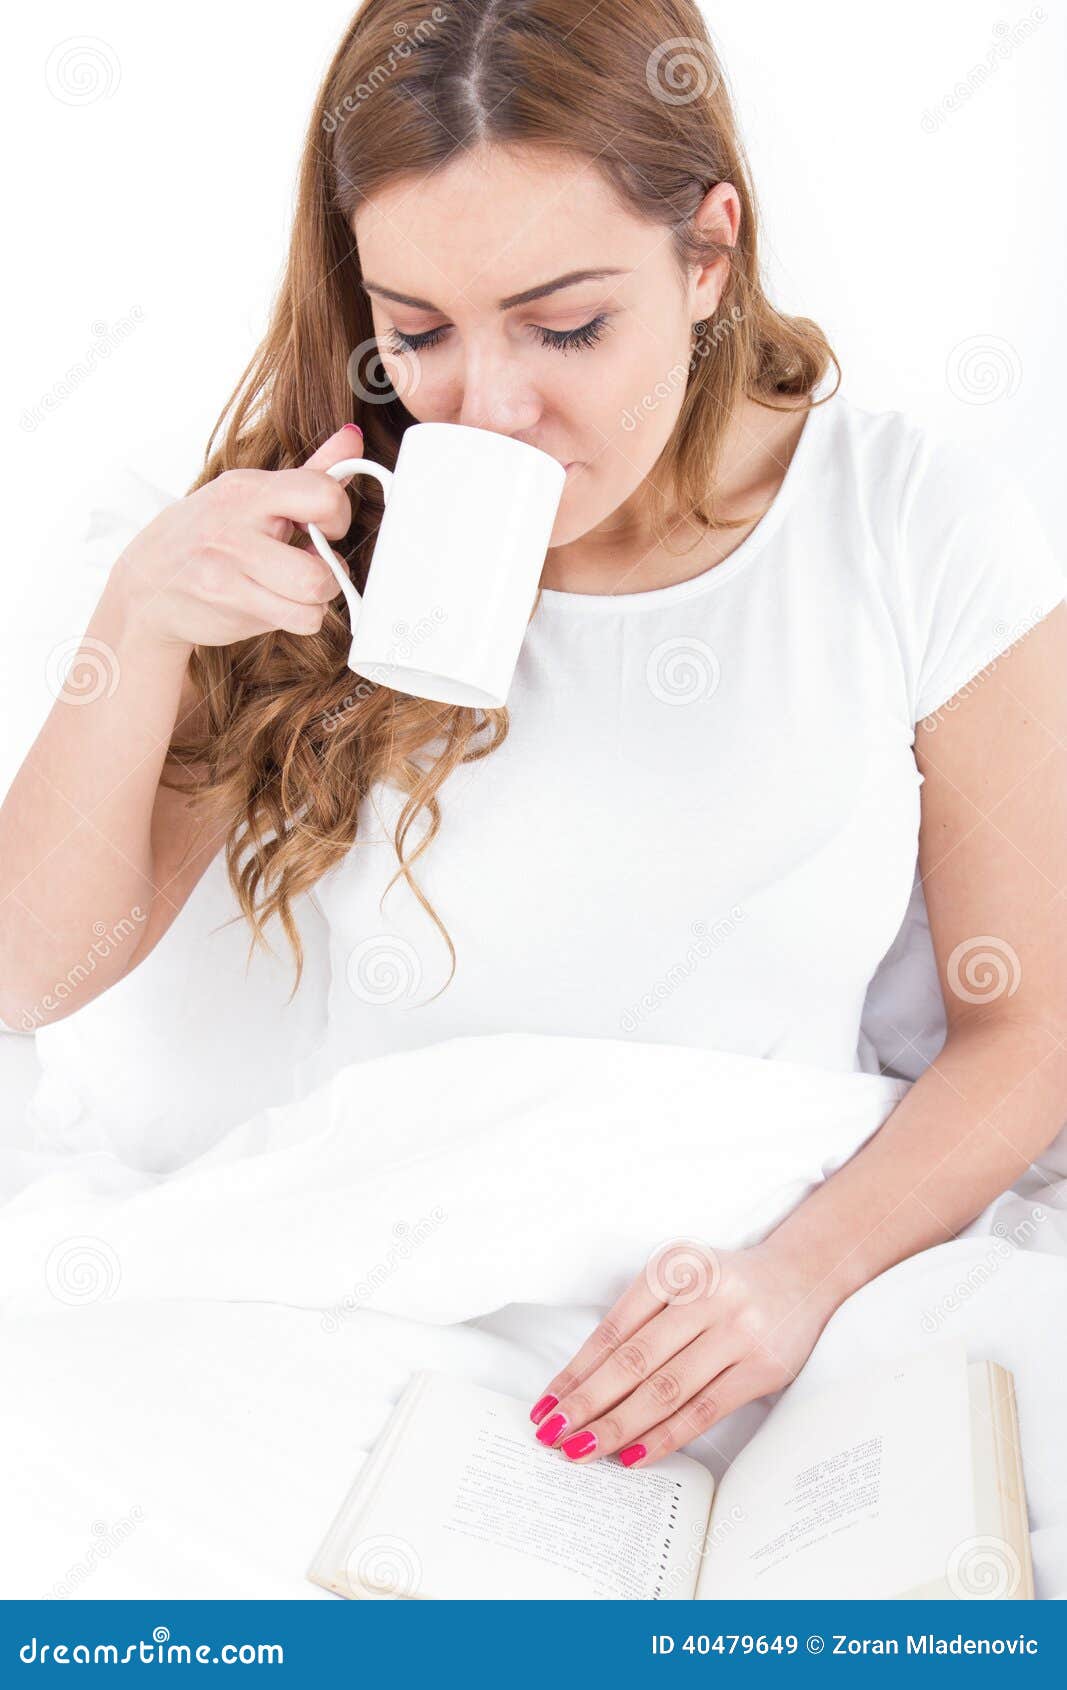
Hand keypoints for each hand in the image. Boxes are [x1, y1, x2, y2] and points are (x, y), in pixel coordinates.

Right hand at [109, 424, 366, 652]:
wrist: (148, 583)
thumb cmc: (208, 536)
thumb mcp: (252, 494)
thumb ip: (310, 471)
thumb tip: (353, 439)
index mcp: (247, 489)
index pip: (323, 494)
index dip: (339, 517)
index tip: (326, 527)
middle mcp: (235, 526)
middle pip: (320, 565)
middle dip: (331, 572)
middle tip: (314, 566)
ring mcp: (228, 569)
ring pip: (314, 596)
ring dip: (317, 598)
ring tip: (296, 588)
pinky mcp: (229, 604)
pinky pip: (300, 620)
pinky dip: (302, 617)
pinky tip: (280, 604)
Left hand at [528, 1239, 843, 1468]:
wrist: (803, 1274)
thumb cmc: (725, 1284)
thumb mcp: (681, 1279)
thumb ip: (641, 1318)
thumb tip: (585, 1383)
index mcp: (674, 1267)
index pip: (613, 1328)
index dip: (576, 1370)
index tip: (546, 1405)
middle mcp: (705, 1296)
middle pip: (633, 1361)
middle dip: (587, 1403)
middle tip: (552, 1435)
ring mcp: (736, 1332)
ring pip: (665, 1390)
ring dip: (618, 1426)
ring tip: (582, 1450)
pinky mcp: (761, 1368)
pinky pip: (704, 1410)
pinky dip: (665, 1437)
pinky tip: (633, 1455)